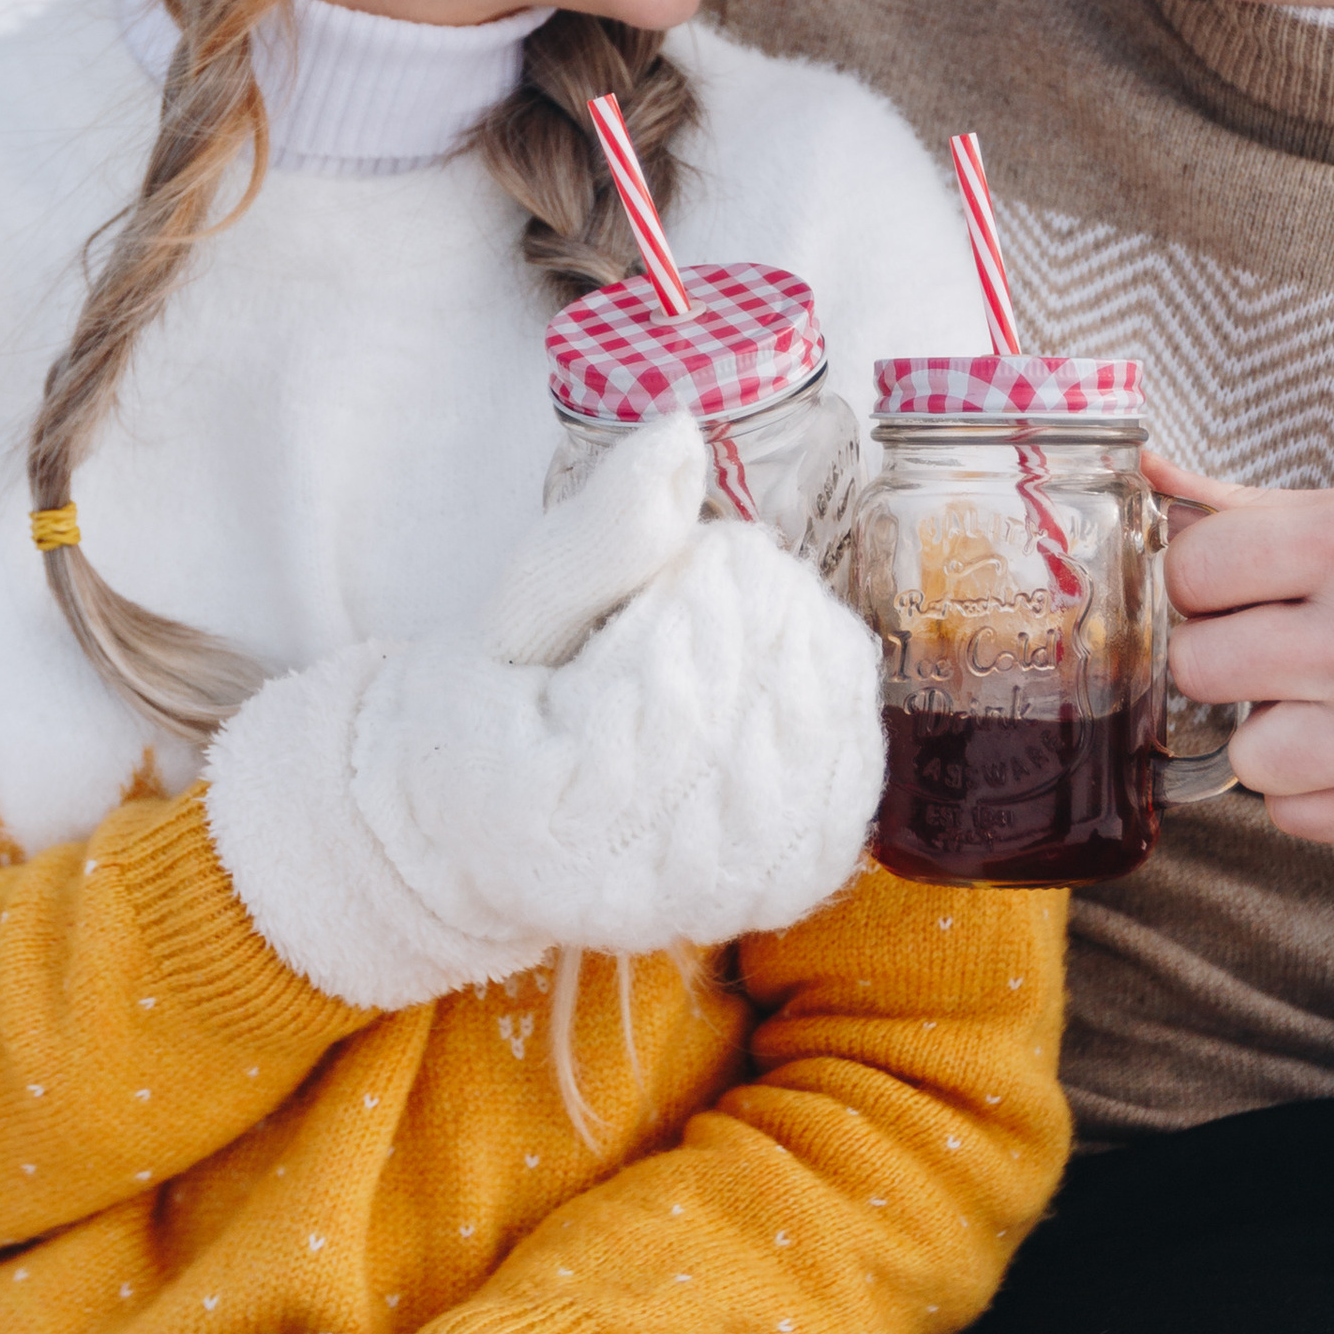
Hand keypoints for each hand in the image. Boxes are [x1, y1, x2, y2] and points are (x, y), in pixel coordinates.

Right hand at [204, 411, 885, 1012]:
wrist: (491, 829)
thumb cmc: (489, 704)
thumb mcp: (515, 607)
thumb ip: (598, 533)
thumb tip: (682, 433)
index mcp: (543, 809)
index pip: (678, 677)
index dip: (715, 587)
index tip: (707, 553)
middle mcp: (632, 881)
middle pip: (760, 701)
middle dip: (765, 610)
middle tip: (726, 586)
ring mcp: (711, 899)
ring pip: (815, 737)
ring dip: (804, 652)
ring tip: (749, 631)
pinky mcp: (770, 896)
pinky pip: (845, 783)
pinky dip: (834, 709)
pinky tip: (791, 679)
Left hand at [1151, 452, 1333, 848]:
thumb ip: (1250, 506)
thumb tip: (1147, 477)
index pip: (1193, 569)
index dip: (1199, 581)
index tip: (1232, 587)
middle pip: (1199, 666)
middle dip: (1221, 657)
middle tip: (1271, 646)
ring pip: (1242, 754)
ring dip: (1268, 731)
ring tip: (1323, 700)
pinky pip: (1290, 814)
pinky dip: (1309, 787)